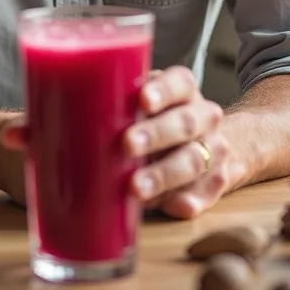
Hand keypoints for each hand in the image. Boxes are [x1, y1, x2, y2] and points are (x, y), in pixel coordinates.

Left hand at [124, 66, 228, 218]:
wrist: (206, 143)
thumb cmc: (157, 121)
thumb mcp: (144, 105)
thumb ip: (120, 106)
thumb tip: (71, 113)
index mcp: (184, 91)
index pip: (180, 83)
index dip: (163, 90)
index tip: (143, 100)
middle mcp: (204, 116)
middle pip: (185, 123)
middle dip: (155, 134)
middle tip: (127, 144)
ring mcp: (215, 149)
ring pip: (194, 160)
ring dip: (164, 175)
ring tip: (136, 187)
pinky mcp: (218, 180)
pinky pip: (209, 193)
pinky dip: (192, 200)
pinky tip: (176, 206)